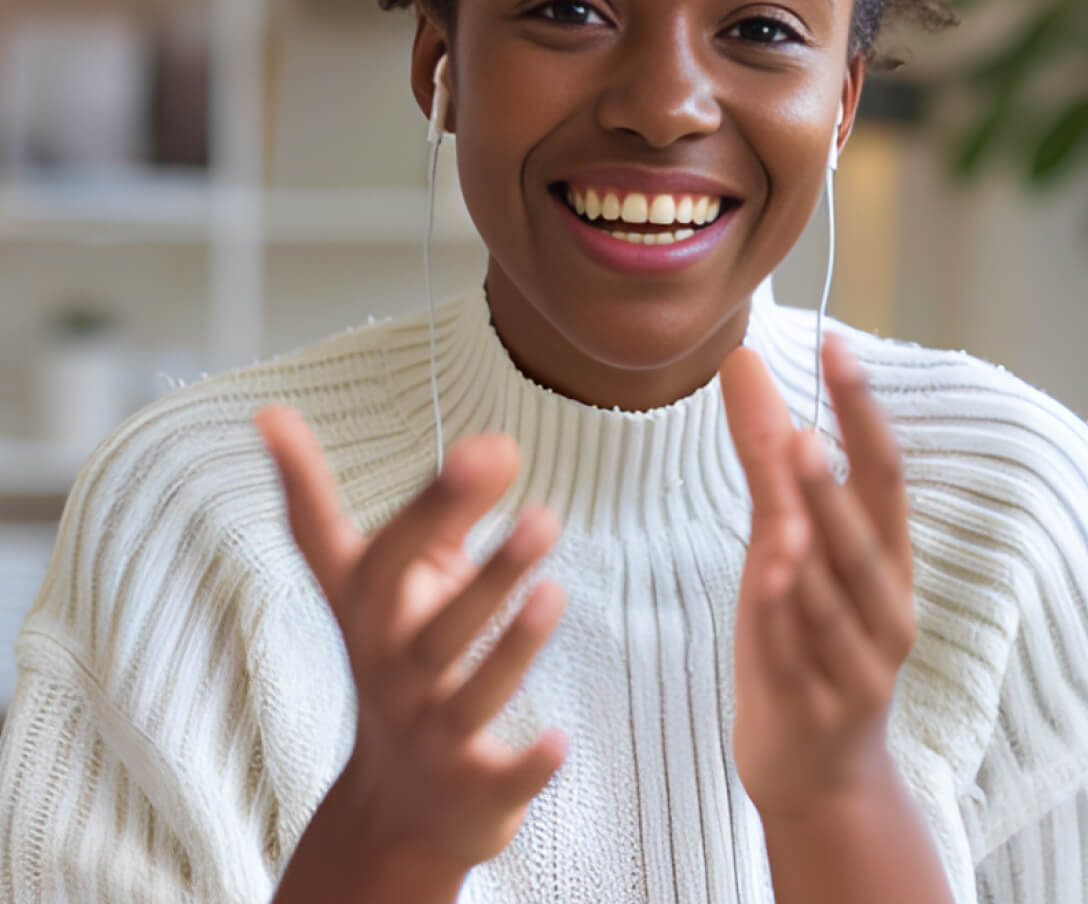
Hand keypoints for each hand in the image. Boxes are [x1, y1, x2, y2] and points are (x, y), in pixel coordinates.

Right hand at [254, 405, 568, 881]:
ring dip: (510, 647)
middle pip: (430, 627)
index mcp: (372, 610)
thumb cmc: (405, 656)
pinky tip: (559, 740)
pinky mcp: (471, 790)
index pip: (370, 551)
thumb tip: (496, 439)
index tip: (390, 435)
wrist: (397, 809)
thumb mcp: (406, 580)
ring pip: (468, 694)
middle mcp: (391, 671)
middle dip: (480, 575)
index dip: (376, 497)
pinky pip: (499, 780)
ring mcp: (428, 735)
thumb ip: (446, 505)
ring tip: (553, 592)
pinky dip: (527, 766)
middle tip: (540, 516)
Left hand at [721, 334, 916, 820]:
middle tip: (807, 431)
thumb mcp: (787, 542)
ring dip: (817, 548)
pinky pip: (801, 661)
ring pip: (838, 602)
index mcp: (885, 559)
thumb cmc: (807, 635)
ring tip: (792, 499)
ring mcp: (856, 666)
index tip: (837, 345)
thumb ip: (767, 457)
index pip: (883, 474)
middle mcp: (884, 608)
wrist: (820, 772)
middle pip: (868, 538)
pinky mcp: (817, 710)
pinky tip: (771, 580)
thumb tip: (743, 360)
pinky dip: (788, 620)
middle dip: (838, 485)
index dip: (862, 412)